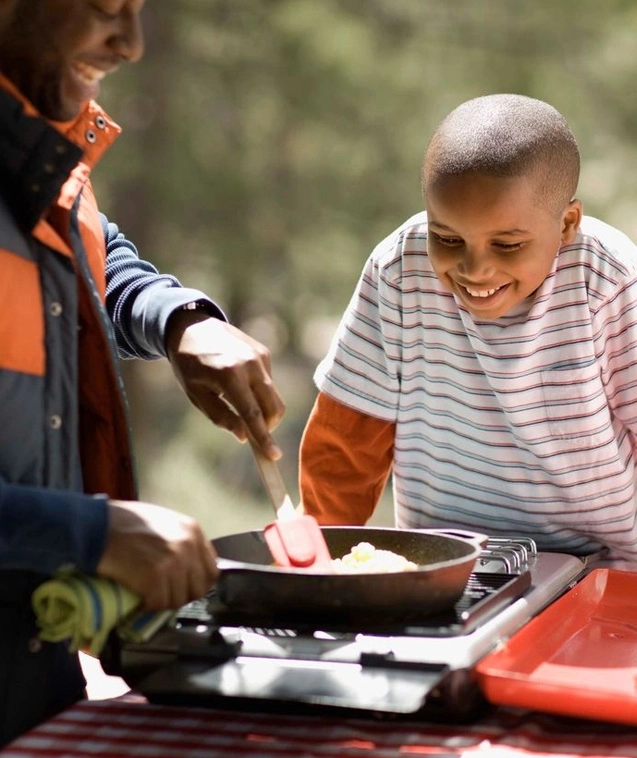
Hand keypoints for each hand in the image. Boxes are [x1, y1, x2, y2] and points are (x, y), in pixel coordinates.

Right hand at [96, 500, 218, 610]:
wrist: (97, 526)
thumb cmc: (125, 523)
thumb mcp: (164, 522)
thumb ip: (181, 541)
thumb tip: (189, 567)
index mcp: (193, 531)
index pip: (211, 570)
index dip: (196, 582)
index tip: (182, 587)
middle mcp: (188, 546)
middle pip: (198, 589)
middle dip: (181, 595)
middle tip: (163, 594)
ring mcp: (173, 562)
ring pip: (177, 600)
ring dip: (162, 601)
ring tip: (147, 593)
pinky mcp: (154, 577)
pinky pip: (158, 604)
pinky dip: (147, 605)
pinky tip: (138, 596)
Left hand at [165, 311, 285, 459]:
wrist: (190, 327)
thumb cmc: (189, 365)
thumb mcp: (196, 395)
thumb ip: (221, 417)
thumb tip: (244, 436)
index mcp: (229, 375)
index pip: (252, 414)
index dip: (264, 438)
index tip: (274, 456)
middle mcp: (250, 364)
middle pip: (274, 407)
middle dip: (269, 426)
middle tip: (253, 433)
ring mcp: (260, 356)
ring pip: (273, 396)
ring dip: (263, 408)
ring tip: (238, 402)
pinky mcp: (264, 352)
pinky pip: (268, 381)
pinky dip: (258, 391)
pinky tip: (238, 382)